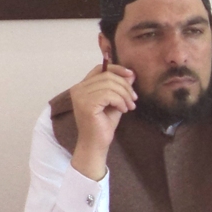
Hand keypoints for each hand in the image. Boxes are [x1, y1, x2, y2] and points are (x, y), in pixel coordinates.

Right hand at [68, 62, 136, 179]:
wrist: (96, 143)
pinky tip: (123, 110)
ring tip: (130, 106)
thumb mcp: (115, 101)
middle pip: (107, 76)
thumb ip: (120, 88)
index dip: (117, 69)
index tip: (131, 74)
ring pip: (110, 85)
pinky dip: (120, 101)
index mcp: (82, 86)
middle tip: (133, 99)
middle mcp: (78, 89)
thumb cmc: (104, 124)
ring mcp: (80, 96)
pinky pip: (109, 95)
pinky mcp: (86, 104)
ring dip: (125, 95)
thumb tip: (131, 74)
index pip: (100, 68)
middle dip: (125, 86)